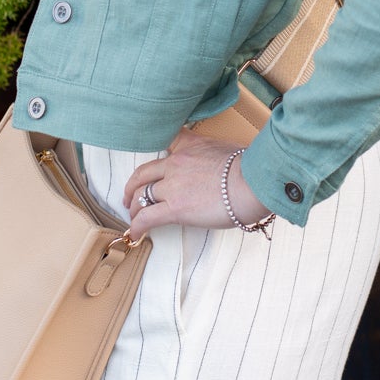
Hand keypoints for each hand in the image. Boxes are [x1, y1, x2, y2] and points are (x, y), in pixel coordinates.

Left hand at [123, 125, 271, 238]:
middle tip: (130, 196)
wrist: (250, 183)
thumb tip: (220, 167)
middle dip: (133, 185)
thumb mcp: (227, 148)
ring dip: (134, 207)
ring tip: (133, 216)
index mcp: (188, 147)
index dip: (156, 160)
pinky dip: (137, 226)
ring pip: (141, 195)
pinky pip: (146, 217)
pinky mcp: (174, 208)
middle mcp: (175, 164)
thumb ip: (214, 154)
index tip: (153, 170)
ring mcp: (172, 186)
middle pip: (143, 173)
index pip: (165, 146)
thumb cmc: (248, 169)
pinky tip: (135, 233)